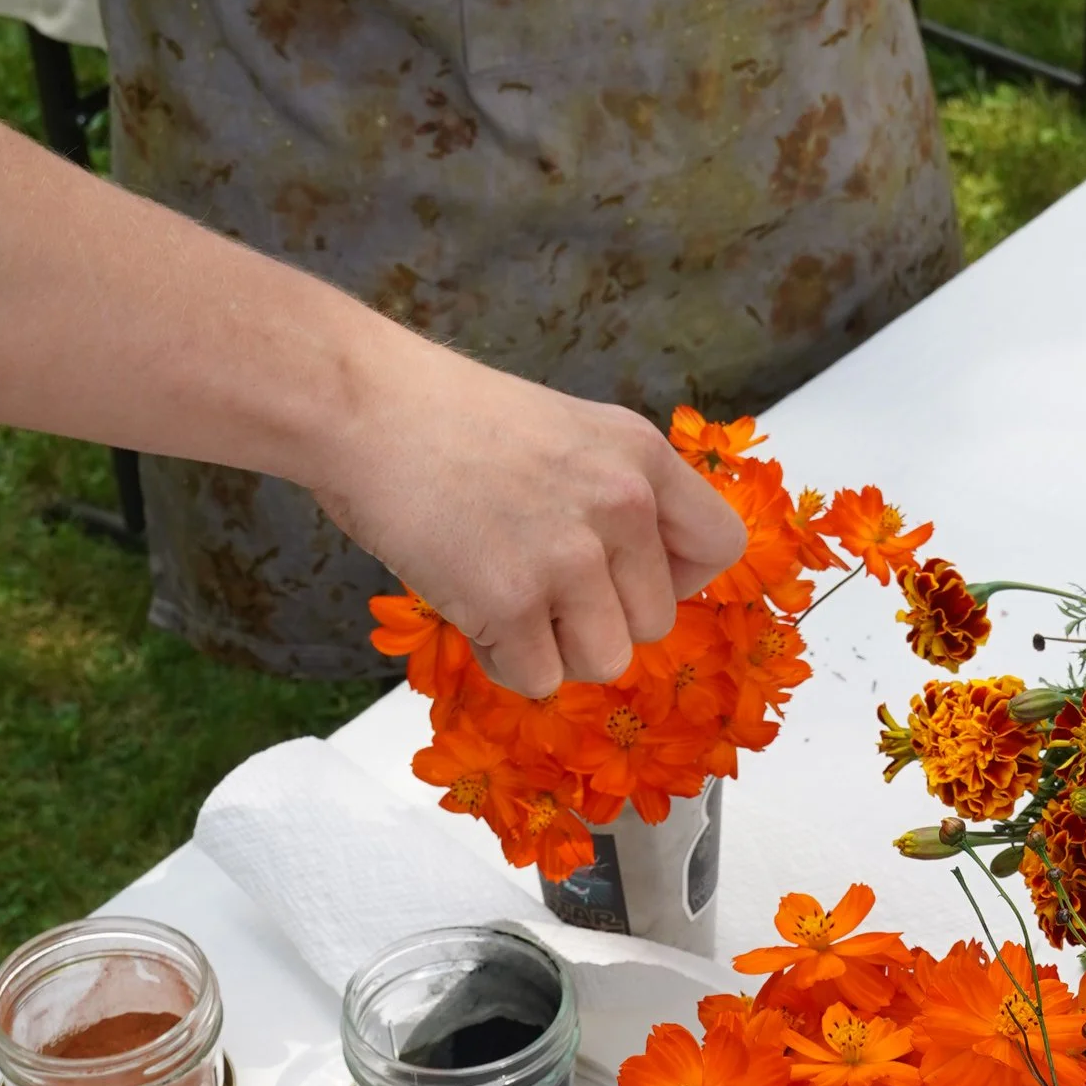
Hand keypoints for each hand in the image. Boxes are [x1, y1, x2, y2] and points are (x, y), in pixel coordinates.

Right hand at [316, 341, 747, 694]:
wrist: (366, 408)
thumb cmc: (449, 421)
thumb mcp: (570, 434)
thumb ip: (618, 498)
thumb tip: (638, 581)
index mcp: (642, 457)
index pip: (720, 547)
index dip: (677, 578)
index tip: (625, 576)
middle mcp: (621, 505)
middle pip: (654, 623)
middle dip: (597, 619)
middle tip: (535, 578)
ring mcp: (569, 557)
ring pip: (604, 661)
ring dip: (553, 647)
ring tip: (501, 592)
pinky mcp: (512, 603)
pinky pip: (537, 678)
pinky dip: (500, 658)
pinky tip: (468, 603)